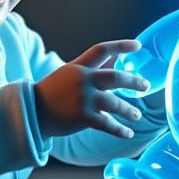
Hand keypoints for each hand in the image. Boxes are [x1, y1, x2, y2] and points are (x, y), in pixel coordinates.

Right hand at [35, 40, 151, 139]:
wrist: (33, 112)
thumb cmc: (54, 91)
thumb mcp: (70, 73)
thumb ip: (93, 66)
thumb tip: (115, 57)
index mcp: (79, 67)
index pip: (101, 50)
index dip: (121, 46)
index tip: (138, 45)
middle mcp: (82, 80)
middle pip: (114, 77)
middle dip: (133, 81)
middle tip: (145, 85)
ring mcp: (82, 99)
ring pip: (114, 104)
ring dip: (129, 111)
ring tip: (136, 116)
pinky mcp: (81, 117)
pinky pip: (107, 124)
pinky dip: (119, 130)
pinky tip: (128, 133)